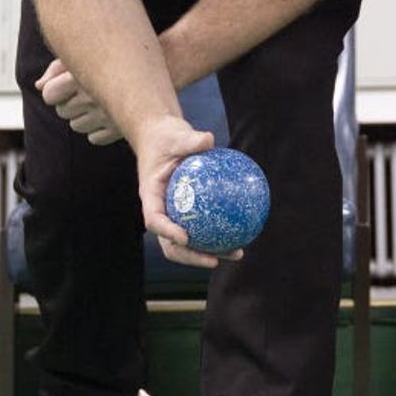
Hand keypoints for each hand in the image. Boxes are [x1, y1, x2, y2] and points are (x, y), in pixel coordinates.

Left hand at [37, 58, 122, 145]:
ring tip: (100, 102)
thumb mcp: (91, 51)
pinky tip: (110, 115)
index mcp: (82, 77)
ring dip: (83, 116)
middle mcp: (93, 97)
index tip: (65, 85)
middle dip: (69, 102)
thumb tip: (39, 86)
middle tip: (88, 91)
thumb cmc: (125, 53)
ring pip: (77, 126)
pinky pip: (94, 138)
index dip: (54, 91)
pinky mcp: (121, 129)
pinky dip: (98, 129)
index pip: (49, 94)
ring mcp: (107, 116)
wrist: (168, 63)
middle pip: (63, 111)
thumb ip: (58, 67)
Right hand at [132, 117, 240, 269]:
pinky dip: (220, 233)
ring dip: (210, 252)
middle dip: (192, 256)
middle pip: (171, 244)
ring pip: (189, 243)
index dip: (167, 232)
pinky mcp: (187, 213)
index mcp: (151, 196)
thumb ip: (190, 140)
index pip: (154, 220)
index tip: (186, 237)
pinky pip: (204, 226)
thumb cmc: (166, 137)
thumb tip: (208, 140)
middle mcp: (161, 211)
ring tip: (237, 253)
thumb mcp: (176, 135)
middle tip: (215, 259)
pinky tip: (244, 232)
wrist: (161, 138)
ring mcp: (173, 215)